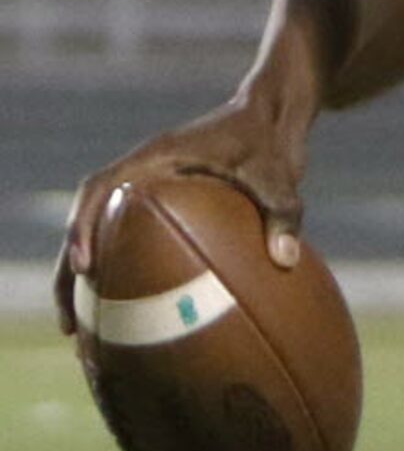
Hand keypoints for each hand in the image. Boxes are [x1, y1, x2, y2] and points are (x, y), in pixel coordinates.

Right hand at [54, 93, 308, 335]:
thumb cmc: (271, 140)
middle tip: (70, 327)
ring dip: (83, 283)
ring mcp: (145, 189)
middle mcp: (142, 172)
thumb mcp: (281, 174)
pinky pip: (122, 240)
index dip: (83, 225)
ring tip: (80, 337)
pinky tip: (120, 322)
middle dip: (69, 274)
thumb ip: (284, 212)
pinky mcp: (157, 205)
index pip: (101, 186)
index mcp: (158, 155)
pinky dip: (114, 277)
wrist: (273, 113)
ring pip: (97, 236)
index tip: (84, 267)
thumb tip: (286, 258)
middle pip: (86, 222)